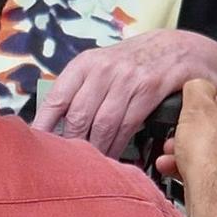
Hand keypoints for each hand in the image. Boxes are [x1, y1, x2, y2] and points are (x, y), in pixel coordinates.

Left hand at [36, 28, 205, 155]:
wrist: (179, 48)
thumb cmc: (136, 63)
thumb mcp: (103, 66)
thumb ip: (81, 91)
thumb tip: (54, 126)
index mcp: (85, 64)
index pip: (56, 98)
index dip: (44, 127)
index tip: (37, 149)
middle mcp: (103, 69)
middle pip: (78, 116)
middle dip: (72, 146)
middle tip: (67, 167)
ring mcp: (127, 78)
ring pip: (102, 124)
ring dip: (96, 150)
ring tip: (91, 168)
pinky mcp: (150, 88)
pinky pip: (127, 125)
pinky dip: (118, 146)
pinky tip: (114, 158)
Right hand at [159, 76, 216, 205]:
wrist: (212, 191)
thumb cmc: (212, 152)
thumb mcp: (196, 107)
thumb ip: (197, 88)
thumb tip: (198, 87)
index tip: (206, 104)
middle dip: (199, 127)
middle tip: (185, 127)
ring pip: (216, 148)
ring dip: (191, 147)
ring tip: (172, 149)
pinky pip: (212, 168)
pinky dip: (192, 166)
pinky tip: (172, 165)